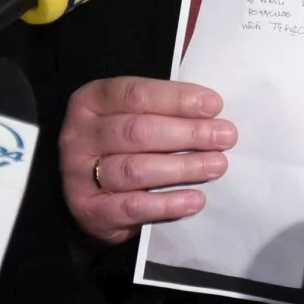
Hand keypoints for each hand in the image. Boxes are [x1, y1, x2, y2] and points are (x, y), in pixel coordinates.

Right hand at [60, 76, 234, 246]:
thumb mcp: (134, 115)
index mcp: (91, 101)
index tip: (214, 105)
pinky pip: (132, 206)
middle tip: (225, 136)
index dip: (177, 99)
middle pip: (137, 131)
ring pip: (135, 169)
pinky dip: (167, 203)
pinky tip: (195, 199)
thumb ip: (166, 100)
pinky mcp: (88, 209)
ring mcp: (78, 174)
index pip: (135, 94)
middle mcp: (79, 135)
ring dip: (182, 167)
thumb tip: (211, 94)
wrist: (93, 199)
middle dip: (187, 133)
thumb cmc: (124, 146)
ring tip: (217, 165)